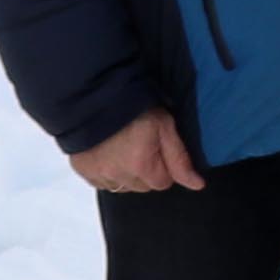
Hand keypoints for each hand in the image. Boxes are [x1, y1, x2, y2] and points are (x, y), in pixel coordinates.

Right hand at [67, 111, 205, 193]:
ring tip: (123, 146)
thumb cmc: (134, 106)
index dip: (164, 164)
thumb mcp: (165, 126)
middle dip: (146, 170)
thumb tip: (197, 185)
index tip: (157, 145)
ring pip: (123, 186)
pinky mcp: (82, 170)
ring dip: (126, 172)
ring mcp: (98, 174)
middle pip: (143, 186)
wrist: (94, 92)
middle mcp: (119, 176)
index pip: (163, 183)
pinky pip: (102, 182)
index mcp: (142, 166)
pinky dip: (107, 171)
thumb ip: (180, 159)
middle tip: (141, 143)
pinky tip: (107, 151)